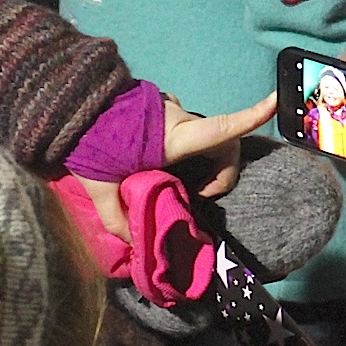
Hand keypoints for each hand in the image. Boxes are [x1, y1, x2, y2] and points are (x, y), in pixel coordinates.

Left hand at [78, 92, 275, 239]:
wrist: (69, 104)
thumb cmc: (89, 143)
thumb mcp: (100, 186)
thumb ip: (118, 217)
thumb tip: (134, 244)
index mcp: (172, 137)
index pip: (220, 128)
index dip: (251, 116)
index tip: (276, 101)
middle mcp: (181, 120)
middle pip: (223, 143)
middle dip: (220, 174)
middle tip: (197, 195)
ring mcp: (174, 110)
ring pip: (206, 136)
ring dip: (202, 162)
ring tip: (175, 178)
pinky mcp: (165, 107)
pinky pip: (188, 128)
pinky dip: (187, 148)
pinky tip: (159, 158)